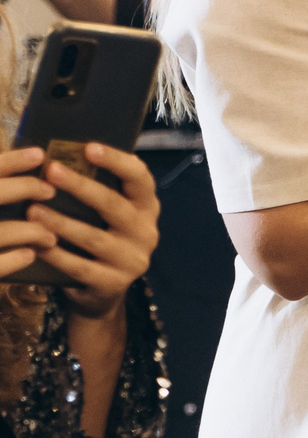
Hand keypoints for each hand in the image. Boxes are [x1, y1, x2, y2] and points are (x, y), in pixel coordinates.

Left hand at [6, 143, 160, 319]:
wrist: (103, 290)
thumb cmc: (100, 237)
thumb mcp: (108, 214)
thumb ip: (98, 189)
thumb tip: (62, 156)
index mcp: (146, 207)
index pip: (140, 178)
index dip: (117, 161)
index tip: (89, 147)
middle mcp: (146, 232)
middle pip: (114, 205)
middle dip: (81, 186)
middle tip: (51, 171)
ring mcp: (132, 260)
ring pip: (94, 238)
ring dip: (62, 222)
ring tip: (32, 209)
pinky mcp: (113, 284)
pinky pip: (81, 268)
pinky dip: (57, 255)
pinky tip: (37, 245)